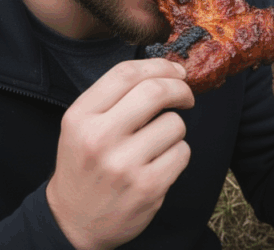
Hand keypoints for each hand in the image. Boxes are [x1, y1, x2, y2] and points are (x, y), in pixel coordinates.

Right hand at [46, 59, 193, 249]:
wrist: (73, 221)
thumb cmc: (86, 165)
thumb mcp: (83, 126)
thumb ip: (116, 98)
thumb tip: (169, 71)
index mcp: (80, 117)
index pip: (126, 74)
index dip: (160, 66)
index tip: (176, 71)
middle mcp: (99, 138)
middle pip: (156, 91)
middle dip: (180, 89)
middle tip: (186, 97)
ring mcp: (124, 164)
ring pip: (175, 124)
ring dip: (175, 130)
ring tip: (157, 144)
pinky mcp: (148, 186)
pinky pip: (183, 152)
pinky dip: (178, 154)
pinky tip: (160, 164)